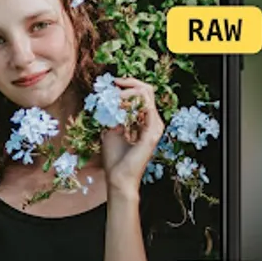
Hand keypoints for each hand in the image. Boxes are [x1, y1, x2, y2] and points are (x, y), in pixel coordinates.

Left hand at [101, 77, 163, 193]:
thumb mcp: (110, 129)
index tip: (113, 83)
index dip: (129, 84)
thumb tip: (107, 98)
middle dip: (130, 83)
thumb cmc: (114, 157)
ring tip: (114, 95)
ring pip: (147, 94)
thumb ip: (112, 114)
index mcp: (145, 121)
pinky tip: (118, 104)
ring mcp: (154, 127)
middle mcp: (153, 122)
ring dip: (128, 91)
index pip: (143, 94)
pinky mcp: (152, 133)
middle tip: (115, 83)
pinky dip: (131, 101)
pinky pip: (146, 107)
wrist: (118, 178)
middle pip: (147, 90)